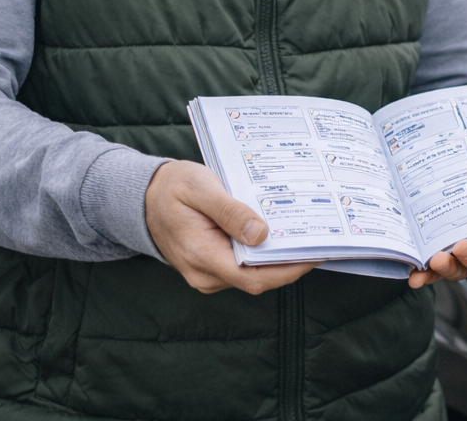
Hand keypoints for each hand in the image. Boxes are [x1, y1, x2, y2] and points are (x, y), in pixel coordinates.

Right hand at [145, 159, 314, 294]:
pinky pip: (245, 266)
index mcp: (202, 255)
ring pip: (254, 274)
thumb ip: (229, 211)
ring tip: (307, 233)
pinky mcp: (213, 266)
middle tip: (321, 239)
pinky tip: (282, 234)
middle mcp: (206, 273)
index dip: (289, 269)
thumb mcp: (200, 189)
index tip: (316, 253)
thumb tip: (260, 234)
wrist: (144, 198)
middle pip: (259, 278)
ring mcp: (209, 273)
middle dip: (292, 262)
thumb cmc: (172, 189)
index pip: (255, 277)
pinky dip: (266, 254)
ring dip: (280, 257)